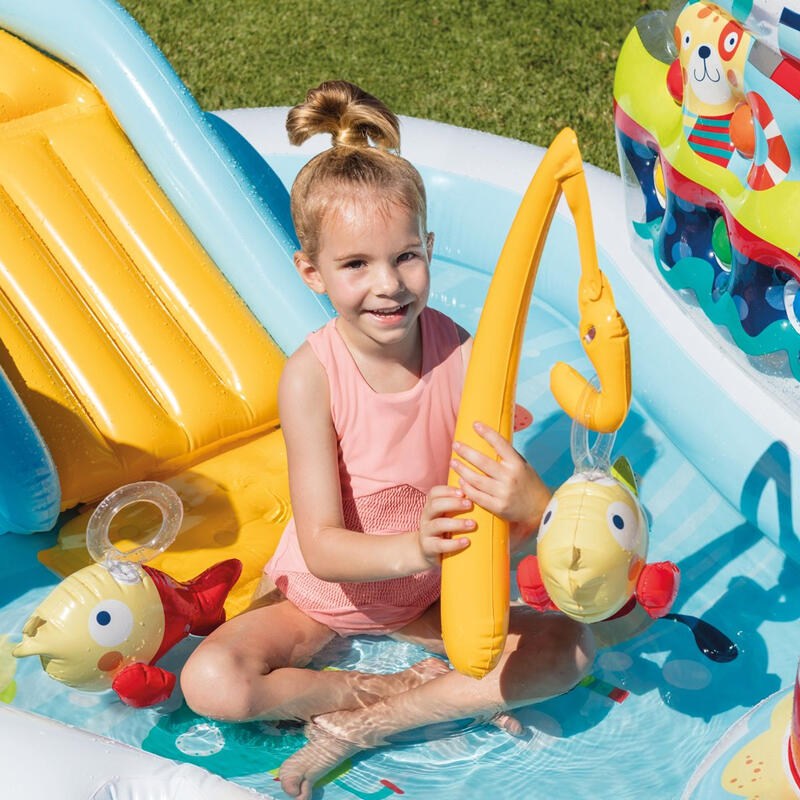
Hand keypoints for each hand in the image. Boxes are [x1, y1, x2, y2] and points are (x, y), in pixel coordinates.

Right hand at [416, 485, 473, 567]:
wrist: (429, 552)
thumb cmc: (444, 531)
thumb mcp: (447, 516)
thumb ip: (458, 507)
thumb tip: (482, 496)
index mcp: (431, 506)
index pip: (434, 493)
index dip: (448, 490)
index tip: (463, 492)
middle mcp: (426, 517)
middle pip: (435, 505)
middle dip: (453, 503)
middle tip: (470, 505)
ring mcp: (426, 532)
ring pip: (438, 524)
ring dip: (457, 523)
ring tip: (473, 524)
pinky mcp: (428, 547)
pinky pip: (440, 545)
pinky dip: (454, 543)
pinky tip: (466, 541)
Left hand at [450, 422, 550, 540]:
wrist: (541, 510)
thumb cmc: (529, 484)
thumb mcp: (524, 466)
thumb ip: (508, 456)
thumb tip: (490, 438)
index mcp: (517, 464)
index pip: (500, 444)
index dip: (487, 433)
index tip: (475, 424)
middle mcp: (510, 477)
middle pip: (482, 461)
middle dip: (466, 452)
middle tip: (455, 445)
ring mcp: (504, 493)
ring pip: (476, 479)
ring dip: (462, 469)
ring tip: (453, 462)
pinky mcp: (498, 507)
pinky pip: (477, 496)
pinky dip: (466, 488)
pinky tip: (460, 481)